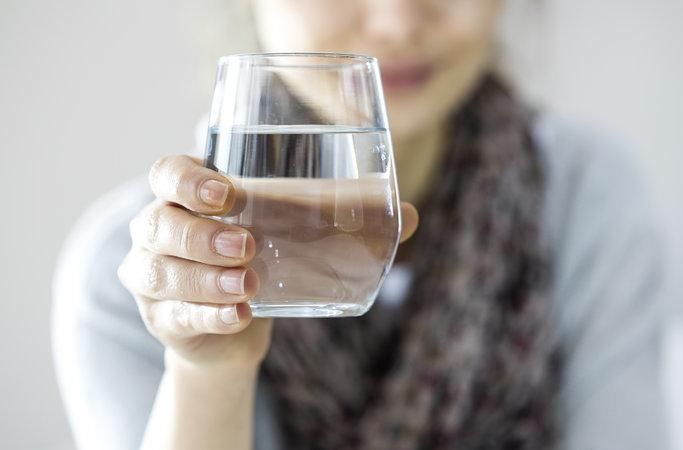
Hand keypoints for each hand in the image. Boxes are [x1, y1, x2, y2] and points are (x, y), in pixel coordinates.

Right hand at [118, 155, 417, 371]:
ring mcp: (152, 277)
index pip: (166, 174)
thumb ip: (343, 224)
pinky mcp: (163, 318)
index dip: (187, 179)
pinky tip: (240, 316)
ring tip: (249, 284)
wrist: (232, 326)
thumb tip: (410, 215)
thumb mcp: (292, 237)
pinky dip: (209, 316)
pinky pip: (175, 316)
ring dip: (204, 278)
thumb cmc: (261, 262)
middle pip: (157, 222)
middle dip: (201, 234)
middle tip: (247, 244)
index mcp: (187, 198)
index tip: (227, 193)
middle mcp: (159, 232)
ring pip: (159, 272)